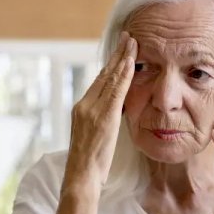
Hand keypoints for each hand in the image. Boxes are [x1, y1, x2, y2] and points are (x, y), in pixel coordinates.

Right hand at [64, 31, 136, 188]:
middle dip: (117, 55)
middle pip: (103, 74)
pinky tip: (132, 62)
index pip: (98, 82)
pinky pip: (116, 91)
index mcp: (81, 109)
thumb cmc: (88, 166)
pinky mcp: (103, 116)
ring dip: (123, 58)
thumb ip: (100, 123)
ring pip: (110, 78)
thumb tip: (113, 115)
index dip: (110, 65)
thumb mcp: (93, 138)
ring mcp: (92, 110)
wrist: (80, 176)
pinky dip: (125, 74)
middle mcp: (84, 105)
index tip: (120, 52)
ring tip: (133, 42)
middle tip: (128, 37)